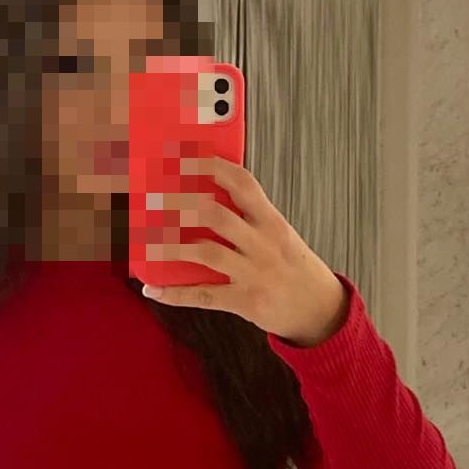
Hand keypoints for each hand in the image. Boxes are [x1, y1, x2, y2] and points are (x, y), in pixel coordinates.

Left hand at [141, 156, 350, 346]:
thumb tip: (208, 196)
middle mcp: (263, 244)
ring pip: (206, 253)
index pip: (242, 184)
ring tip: (147, 241)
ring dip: (171, 246)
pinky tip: (153, 288)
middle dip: (182, 204)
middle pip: (217, 215)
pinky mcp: (244, 301)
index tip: (186, 158)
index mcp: (272, 222)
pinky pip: (203, 295)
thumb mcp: (281, 234)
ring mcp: (253, 273)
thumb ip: (251, 217)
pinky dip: (174, 293)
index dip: (212, 167)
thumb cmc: (295, 266)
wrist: (321, 310)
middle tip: (155, 198)